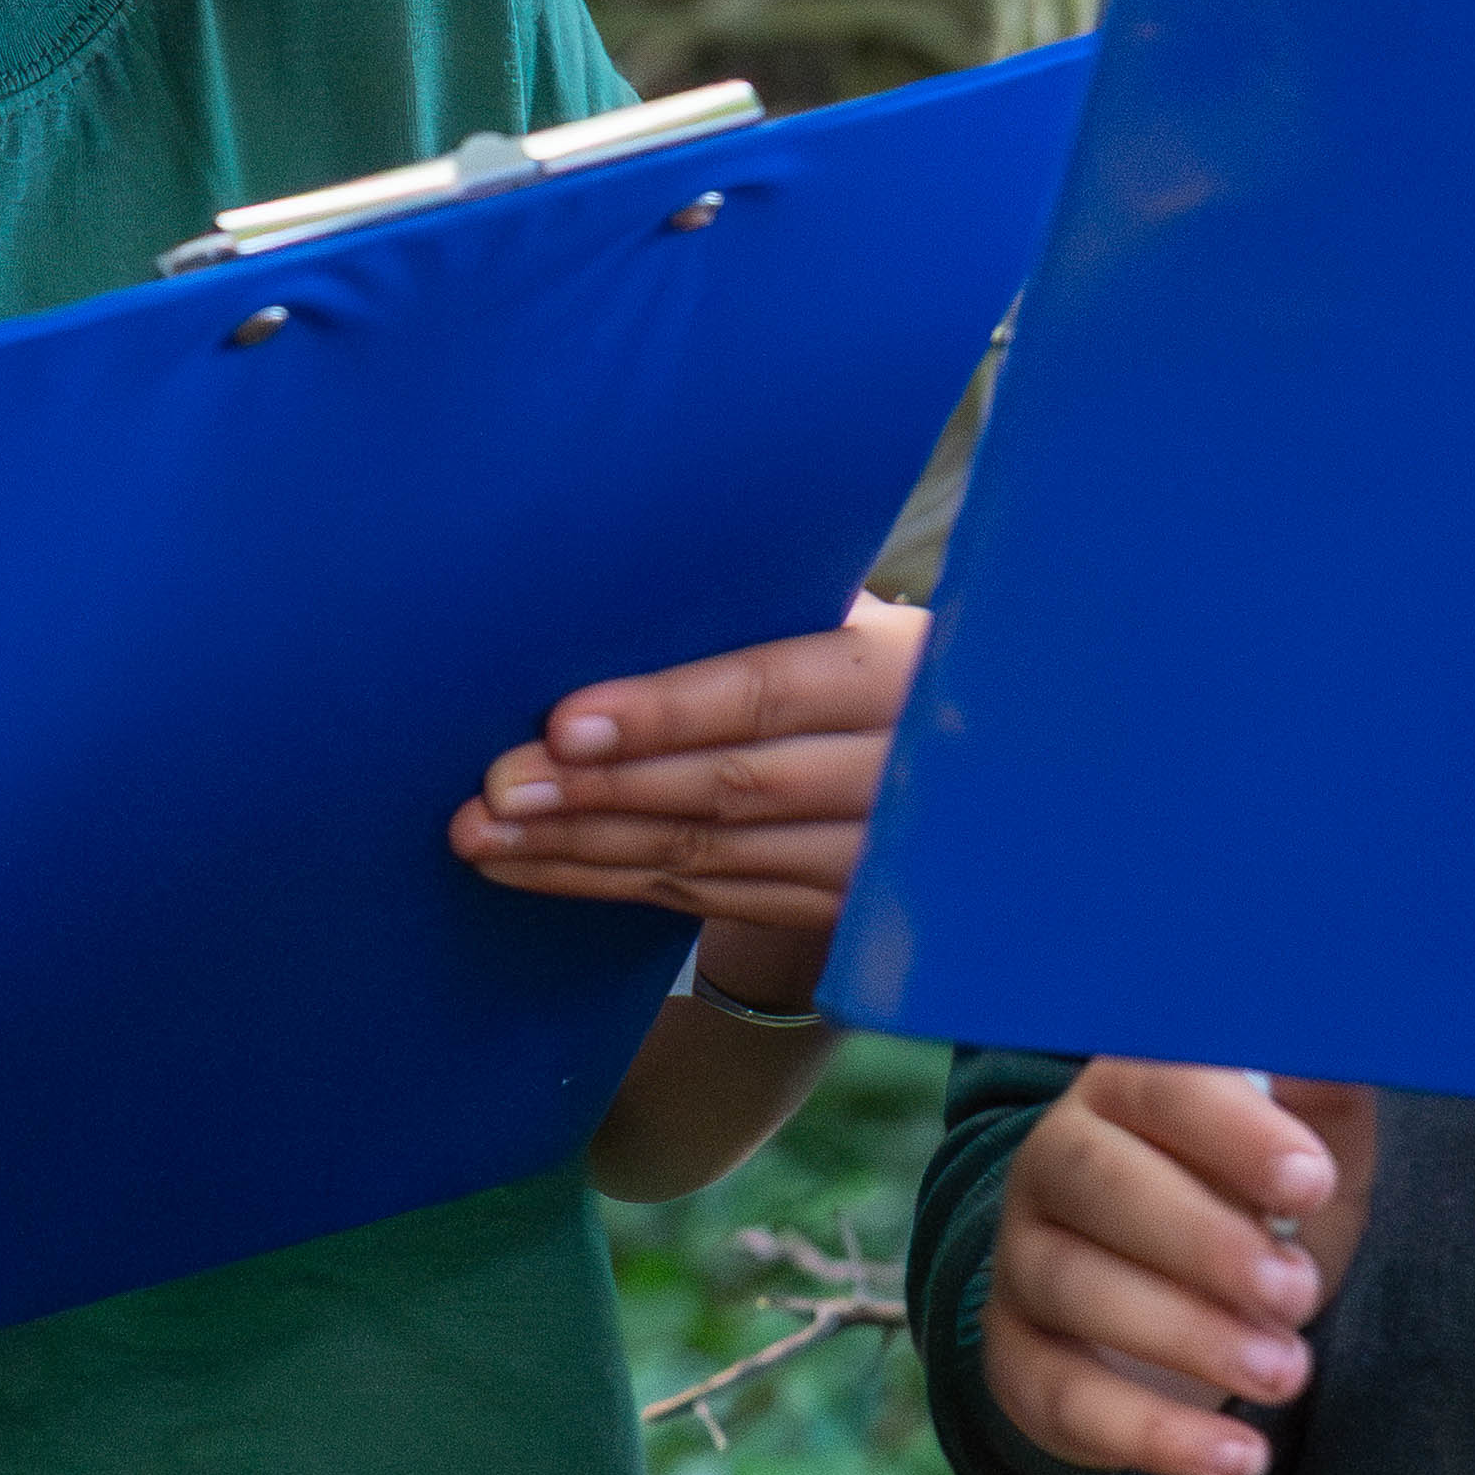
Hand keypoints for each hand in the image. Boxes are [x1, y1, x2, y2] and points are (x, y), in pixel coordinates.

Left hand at [452, 595, 931, 1008]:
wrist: (989, 769)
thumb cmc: (877, 655)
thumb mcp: (858, 613)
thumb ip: (773, 599)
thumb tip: (626, 559)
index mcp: (900, 674)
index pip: (770, 694)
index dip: (667, 712)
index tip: (567, 723)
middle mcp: (895, 776)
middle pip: (732, 787)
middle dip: (603, 791)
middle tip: (498, 788)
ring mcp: (868, 861)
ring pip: (710, 854)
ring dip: (585, 849)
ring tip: (485, 834)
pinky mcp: (834, 914)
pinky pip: (708, 898)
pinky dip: (612, 882)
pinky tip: (534, 865)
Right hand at [979, 1058, 1374, 1474]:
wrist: (1168, 1306)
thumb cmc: (1251, 1203)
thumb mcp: (1305, 1143)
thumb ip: (1327, 1092)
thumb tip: (1364, 1032)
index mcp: (1126, 1091)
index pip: (1158, 1084)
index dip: (1232, 1131)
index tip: (1311, 1182)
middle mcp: (1052, 1163)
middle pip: (1097, 1182)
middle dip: (1203, 1240)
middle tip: (1298, 1292)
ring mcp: (1023, 1264)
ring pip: (1074, 1287)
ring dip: (1187, 1335)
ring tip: (1288, 1373)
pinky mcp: (1017, 1363)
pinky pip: (1064, 1398)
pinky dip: (1155, 1435)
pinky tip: (1241, 1456)